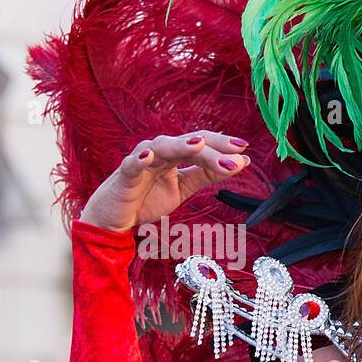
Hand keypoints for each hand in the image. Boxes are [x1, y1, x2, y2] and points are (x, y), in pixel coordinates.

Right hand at [78, 131, 250, 233]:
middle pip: (188, 143)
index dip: (222, 143)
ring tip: (199, 144)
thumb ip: (208, 174)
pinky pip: (132, 164)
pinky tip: (150, 156)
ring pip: (162, 147)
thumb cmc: (148, 198)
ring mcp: (141, 161)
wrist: (115, 218)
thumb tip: (240, 162)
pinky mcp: (125, 175)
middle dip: (212, 146)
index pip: (202, 143)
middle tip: (236, 150)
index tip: (245, 147)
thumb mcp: (184, 188)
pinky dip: (140, 159)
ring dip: (181, 145)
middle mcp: (160, 151)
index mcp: (175, 154)